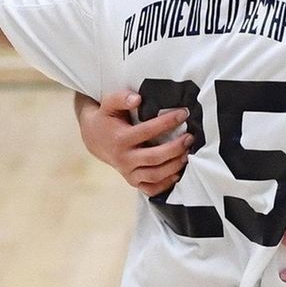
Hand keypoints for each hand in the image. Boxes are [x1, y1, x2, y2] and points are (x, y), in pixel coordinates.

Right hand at [75, 89, 193, 196]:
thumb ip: (121, 97)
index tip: (183, 113)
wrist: (95, 139)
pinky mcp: (133, 181)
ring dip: (174, 166)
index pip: (147, 131)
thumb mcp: (108, 104)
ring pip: (154, 175)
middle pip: (154, 158)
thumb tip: (137, 99)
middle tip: (190, 137)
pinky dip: (166, 184)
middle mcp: (124, 158)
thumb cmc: (107, 118)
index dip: (167, 122)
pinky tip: (178, 172)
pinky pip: (151, 189)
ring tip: (187, 153)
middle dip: (175, 148)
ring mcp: (128, 172)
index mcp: (120, 139)